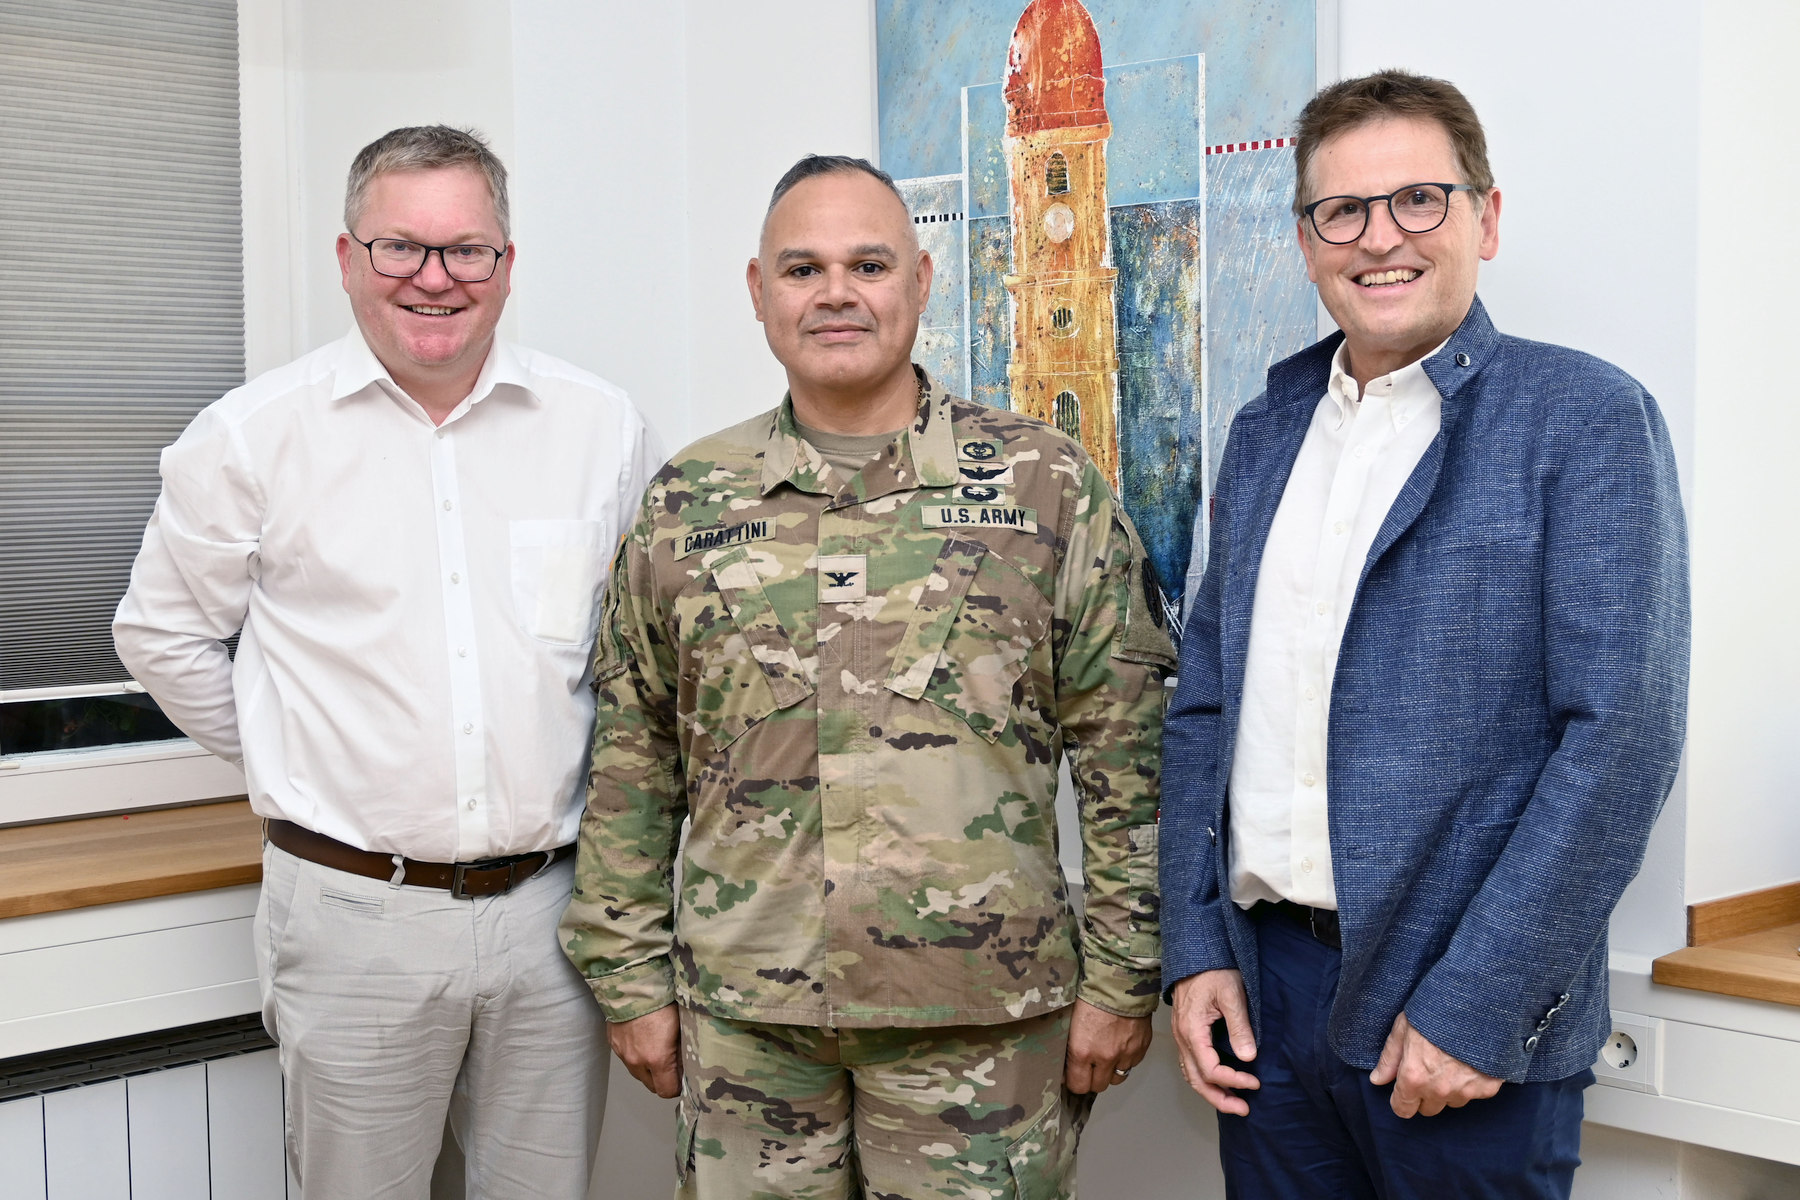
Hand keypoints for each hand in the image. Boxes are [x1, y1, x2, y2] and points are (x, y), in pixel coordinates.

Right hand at [608, 1004, 680, 1098]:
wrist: (632, 982)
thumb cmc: (661, 999)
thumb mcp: (682, 1025)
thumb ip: (684, 1050)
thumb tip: (688, 1064)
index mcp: (657, 1058)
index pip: (667, 1091)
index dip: (677, 1087)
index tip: (682, 1079)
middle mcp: (636, 1060)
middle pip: (651, 1086)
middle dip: (662, 1079)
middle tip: (672, 1065)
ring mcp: (622, 1053)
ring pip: (638, 1072)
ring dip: (648, 1067)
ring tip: (657, 1048)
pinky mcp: (614, 1043)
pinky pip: (626, 1057)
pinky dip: (635, 1054)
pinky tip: (643, 1038)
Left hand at [1063, 999, 1151, 1093]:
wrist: (1119, 980)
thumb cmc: (1092, 994)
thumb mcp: (1071, 1021)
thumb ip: (1070, 1045)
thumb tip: (1066, 1061)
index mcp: (1082, 1050)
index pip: (1078, 1085)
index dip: (1073, 1082)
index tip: (1071, 1076)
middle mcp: (1105, 1057)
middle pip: (1099, 1086)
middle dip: (1092, 1079)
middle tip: (1088, 1068)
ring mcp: (1126, 1054)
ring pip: (1117, 1078)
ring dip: (1110, 1071)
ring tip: (1105, 1057)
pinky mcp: (1141, 1047)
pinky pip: (1132, 1064)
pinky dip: (1125, 1060)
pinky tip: (1119, 1046)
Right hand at [1170, 969, 1259, 1114]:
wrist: (1196, 952)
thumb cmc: (1214, 970)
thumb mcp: (1231, 994)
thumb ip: (1239, 1026)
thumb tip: (1248, 1057)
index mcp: (1191, 1030)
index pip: (1210, 1069)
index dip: (1233, 1081)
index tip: (1255, 1082)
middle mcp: (1182, 1037)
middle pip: (1196, 1079)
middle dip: (1220, 1098)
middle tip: (1244, 1109)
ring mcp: (1181, 1035)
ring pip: (1190, 1074)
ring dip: (1211, 1092)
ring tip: (1233, 1102)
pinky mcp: (1185, 1032)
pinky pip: (1190, 1063)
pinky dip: (1204, 1078)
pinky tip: (1219, 1082)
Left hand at [1369, 1011, 1501, 1117]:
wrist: (1476, 1004)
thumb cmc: (1435, 1011)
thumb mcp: (1403, 1028)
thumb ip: (1390, 1058)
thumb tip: (1378, 1080)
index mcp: (1414, 1077)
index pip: (1403, 1109)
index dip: (1402, 1100)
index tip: (1405, 1090)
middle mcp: (1439, 1090)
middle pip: (1428, 1109)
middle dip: (1425, 1094)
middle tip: (1429, 1070)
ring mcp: (1465, 1090)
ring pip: (1452, 1102)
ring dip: (1449, 1089)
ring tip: (1451, 1062)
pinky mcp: (1488, 1087)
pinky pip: (1475, 1094)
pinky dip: (1472, 1082)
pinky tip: (1470, 1061)